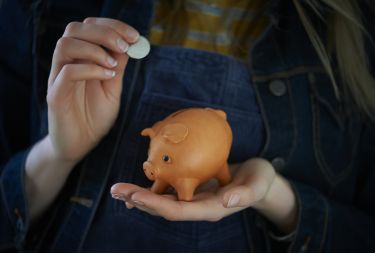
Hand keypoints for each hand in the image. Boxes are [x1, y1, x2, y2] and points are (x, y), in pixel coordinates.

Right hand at [47, 18, 138, 161]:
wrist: (80, 145)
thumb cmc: (95, 117)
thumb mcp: (112, 89)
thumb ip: (117, 68)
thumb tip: (128, 46)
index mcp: (80, 59)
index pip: (89, 28)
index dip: (112, 26)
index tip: (134, 36)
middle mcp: (66, 64)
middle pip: (75, 29)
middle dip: (104, 32)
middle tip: (125, 45)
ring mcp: (58, 78)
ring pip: (65, 45)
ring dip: (95, 49)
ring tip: (114, 65)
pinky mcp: (55, 95)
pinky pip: (67, 72)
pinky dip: (91, 69)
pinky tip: (108, 77)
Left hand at [110, 158, 280, 221]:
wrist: (258, 178)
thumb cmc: (260, 180)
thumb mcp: (257, 185)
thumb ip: (244, 195)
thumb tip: (226, 203)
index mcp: (211, 209)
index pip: (178, 211)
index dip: (156, 205)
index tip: (135, 197)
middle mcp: (198, 207)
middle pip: (164, 208)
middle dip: (139, 200)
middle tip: (116, 191)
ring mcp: (194, 199)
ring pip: (163, 200)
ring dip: (140, 195)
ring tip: (118, 190)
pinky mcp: (192, 188)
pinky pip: (169, 190)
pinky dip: (152, 187)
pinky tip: (138, 184)